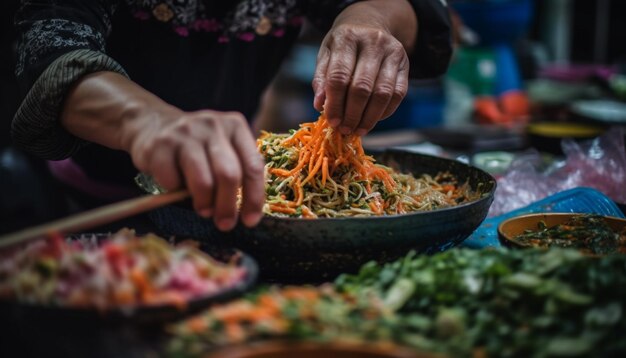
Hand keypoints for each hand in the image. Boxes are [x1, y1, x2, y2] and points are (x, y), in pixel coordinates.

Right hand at [125, 108, 264, 230]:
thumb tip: (246, 212)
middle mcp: (213, 125)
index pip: (253, 166)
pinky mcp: (160, 144)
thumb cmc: (196, 146)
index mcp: (235, 126)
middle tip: (224, 224)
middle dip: (228, 206)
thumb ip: (237, 169)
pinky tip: (174, 184)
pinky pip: (172, 181)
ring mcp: (185, 133)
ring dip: (204, 203)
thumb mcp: (222, 148)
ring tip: (203, 210)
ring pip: (203, 181)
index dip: (254, 197)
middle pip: (229, 174)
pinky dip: (174, 191)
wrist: (153, 124)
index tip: (250, 221)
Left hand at [312, 2, 412, 135]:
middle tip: (345, 130)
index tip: (332, 121)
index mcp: (347, 38)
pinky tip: (372, 120)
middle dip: (353, 114)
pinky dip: (385, 112)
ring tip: (359, 130)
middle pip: (362, 87)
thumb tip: (320, 105)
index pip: (340, 77)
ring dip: (370, 118)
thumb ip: (321, 79)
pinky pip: (398, 94)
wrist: (371, 23)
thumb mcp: (326, 54)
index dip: (335, 103)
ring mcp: (393, 52)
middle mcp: (373, 42)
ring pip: (383, 93)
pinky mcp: (405, 64)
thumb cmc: (343, 44)